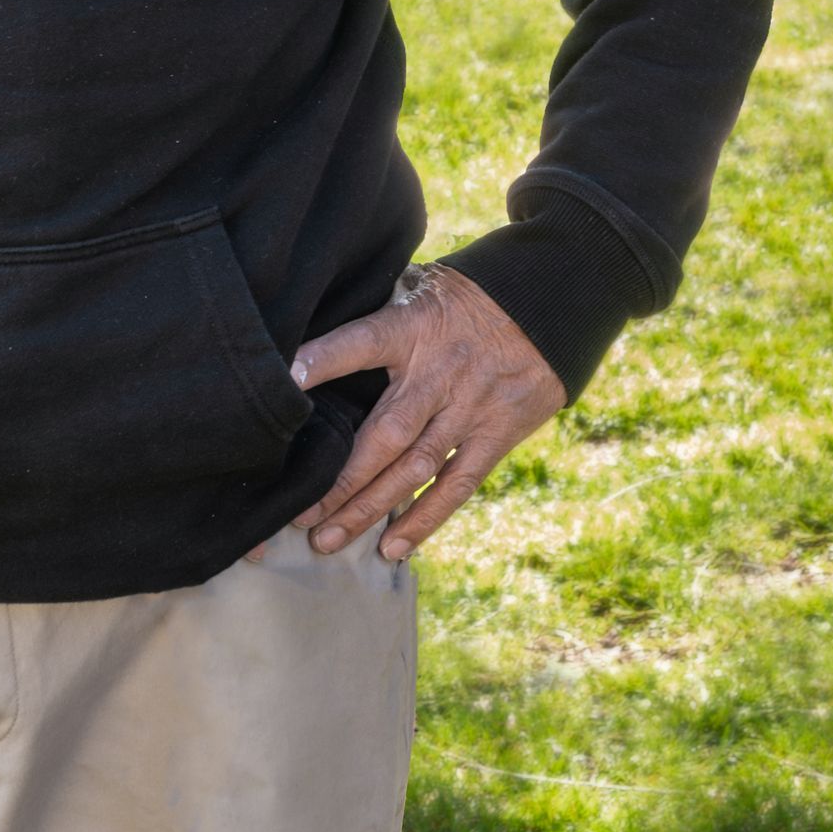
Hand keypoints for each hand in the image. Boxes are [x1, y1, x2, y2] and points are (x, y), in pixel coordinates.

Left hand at [259, 262, 564, 564]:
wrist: (547, 305)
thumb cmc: (465, 296)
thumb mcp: (420, 284)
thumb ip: (377, 305)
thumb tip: (318, 309)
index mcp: (412, 329)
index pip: (361, 343)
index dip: (323, 360)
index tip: (285, 381)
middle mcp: (438, 375)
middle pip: (384, 435)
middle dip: (340, 480)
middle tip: (300, 514)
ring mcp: (468, 410)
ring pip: (414, 469)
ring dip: (370, 508)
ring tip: (328, 540)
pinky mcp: (495, 435)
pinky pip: (457, 485)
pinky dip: (425, 519)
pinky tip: (393, 546)